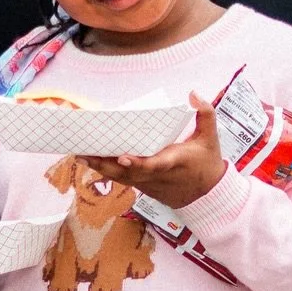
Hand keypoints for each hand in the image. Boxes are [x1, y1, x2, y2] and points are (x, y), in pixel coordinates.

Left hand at [81, 96, 226, 207]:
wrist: (207, 196)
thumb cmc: (207, 163)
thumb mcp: (211, 138)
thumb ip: (205, 113)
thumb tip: (193, 94)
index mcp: (174, 163)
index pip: (154, 165)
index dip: (138, 163)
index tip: (124, 157)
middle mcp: (157, 176)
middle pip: (127, 173)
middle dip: (105, 164)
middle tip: (84, 152)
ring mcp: (148, 183)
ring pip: (121, 178)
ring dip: (100, 167)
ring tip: (80, 154)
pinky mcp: (143, 186)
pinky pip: (122, 179)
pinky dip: (107, 170)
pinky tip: (91, 160)